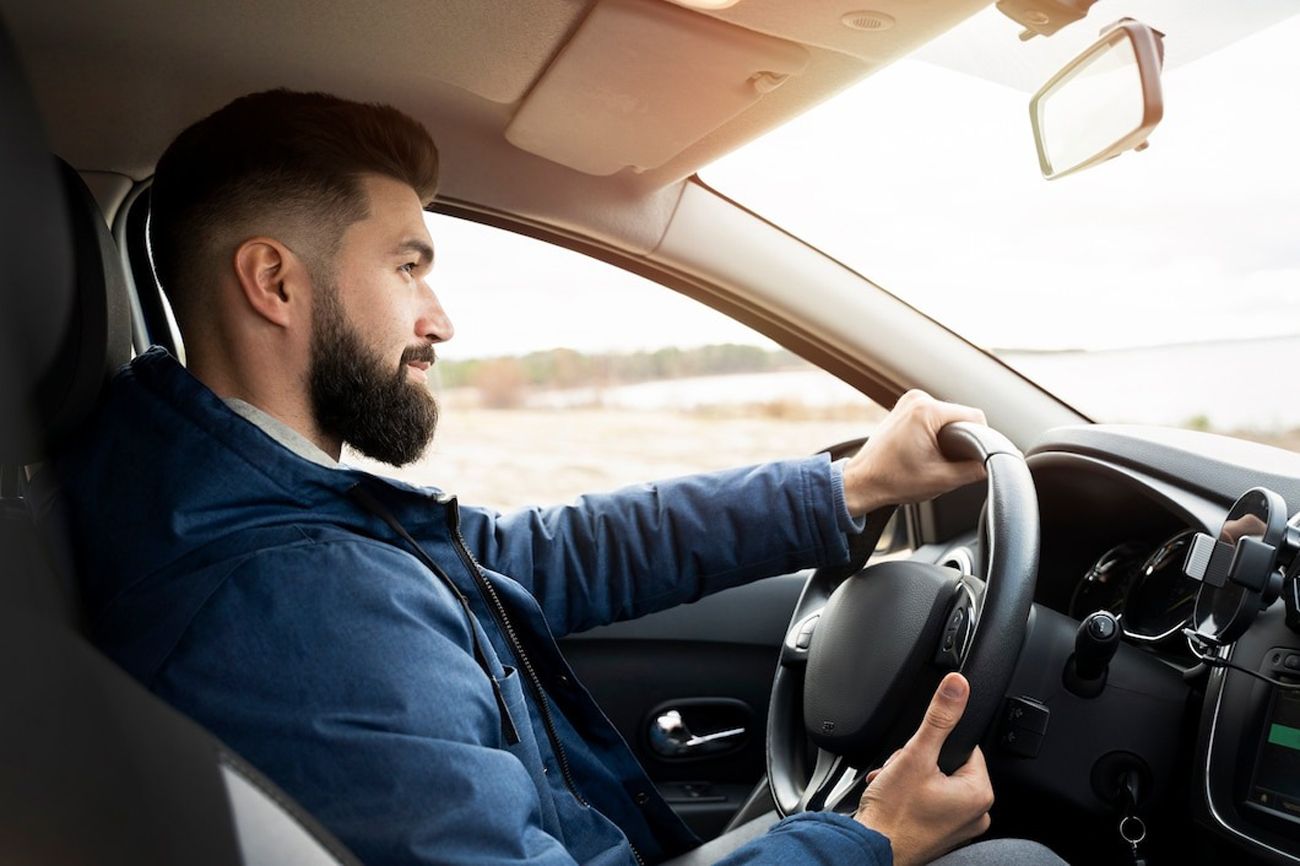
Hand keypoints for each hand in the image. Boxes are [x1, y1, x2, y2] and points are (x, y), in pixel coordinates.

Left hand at [842, 390, 986, 515]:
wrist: (862, 482)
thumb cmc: (892, 480)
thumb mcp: (942, 480)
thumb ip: (974, 470)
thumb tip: (992, 463)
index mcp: (926, 410)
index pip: (974, 417)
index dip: (982, 439)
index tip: (975, 458)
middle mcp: (917, 399)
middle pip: (961, 416)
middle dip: (962, 440)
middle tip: (949, 463)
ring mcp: (909, 401)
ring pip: (948, 417)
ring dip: (949, 437)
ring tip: (935, 458)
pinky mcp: (905, 408)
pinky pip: (934, 417)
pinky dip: (937, 433)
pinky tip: (927, 451)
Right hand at [854, 673, 994, 865]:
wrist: (869, 849)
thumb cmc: (892, 815)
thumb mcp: (915, 755)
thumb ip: (939, 717)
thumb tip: (957, 686)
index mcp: (979, 794)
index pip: (964, 746)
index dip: (935, 743)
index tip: (916, 754)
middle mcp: (976, 815)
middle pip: (948, 765)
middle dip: (919, 762)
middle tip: (901, 772)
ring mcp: (958, 828)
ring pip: (937, 783)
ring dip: (912, 777)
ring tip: (894, 786)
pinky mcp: (941, 836)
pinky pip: (931, 804)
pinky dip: (911, 797)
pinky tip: (894, 799)